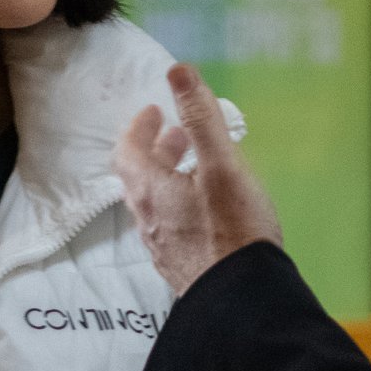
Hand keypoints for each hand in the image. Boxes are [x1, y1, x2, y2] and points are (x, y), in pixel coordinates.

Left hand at [113, 64, 282, 294]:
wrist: (241, 300)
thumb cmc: (234, 228)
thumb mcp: (222, 166)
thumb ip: (201, 119)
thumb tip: (177, 71)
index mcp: (151, 191)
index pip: (128, 151)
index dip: (138, 128)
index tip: (154, 111)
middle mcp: (148, 219)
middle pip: (139, 177)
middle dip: (155, 149)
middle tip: (177, 134)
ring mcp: (162, 247)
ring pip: (154, 203)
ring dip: (167, 177)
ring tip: (194, 167)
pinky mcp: (179, 267)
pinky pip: (168, 225)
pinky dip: (177, 203)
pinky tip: (203, 211)